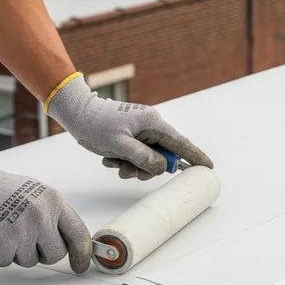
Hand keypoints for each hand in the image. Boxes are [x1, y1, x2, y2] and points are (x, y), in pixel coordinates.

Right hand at [0, 145, 91, 272]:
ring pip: (30, 261)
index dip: (81, 253)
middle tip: (27, 240)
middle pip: (56, 254)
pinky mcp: (4, 244)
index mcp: (54, 202)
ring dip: (18, 253)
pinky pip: (7, 262)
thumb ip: (54, 215)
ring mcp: (24, 231)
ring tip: (6, 231)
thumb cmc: (1, 190)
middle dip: (43, 253)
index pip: (78, 234)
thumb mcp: (37, 195)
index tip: (80, 265)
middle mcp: (42, 216)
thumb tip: (68, 240)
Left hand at [47, 74, 212, 179]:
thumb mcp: (119, 145)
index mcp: (153, 123)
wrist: (77, 114)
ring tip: (113, 161)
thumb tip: (161, 167)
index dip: (194, 156)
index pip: (180, 142)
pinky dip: (125, 161)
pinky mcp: (132, 137)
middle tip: (126, 171)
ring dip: (132, 166)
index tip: (208, 167)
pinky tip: (110, 156)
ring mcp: (141, 132)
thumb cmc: (96, 125)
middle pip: (163, 156)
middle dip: (146, 168)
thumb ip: (143, 158)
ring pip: (148, 159)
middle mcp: (150, 126)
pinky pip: (137, 156)